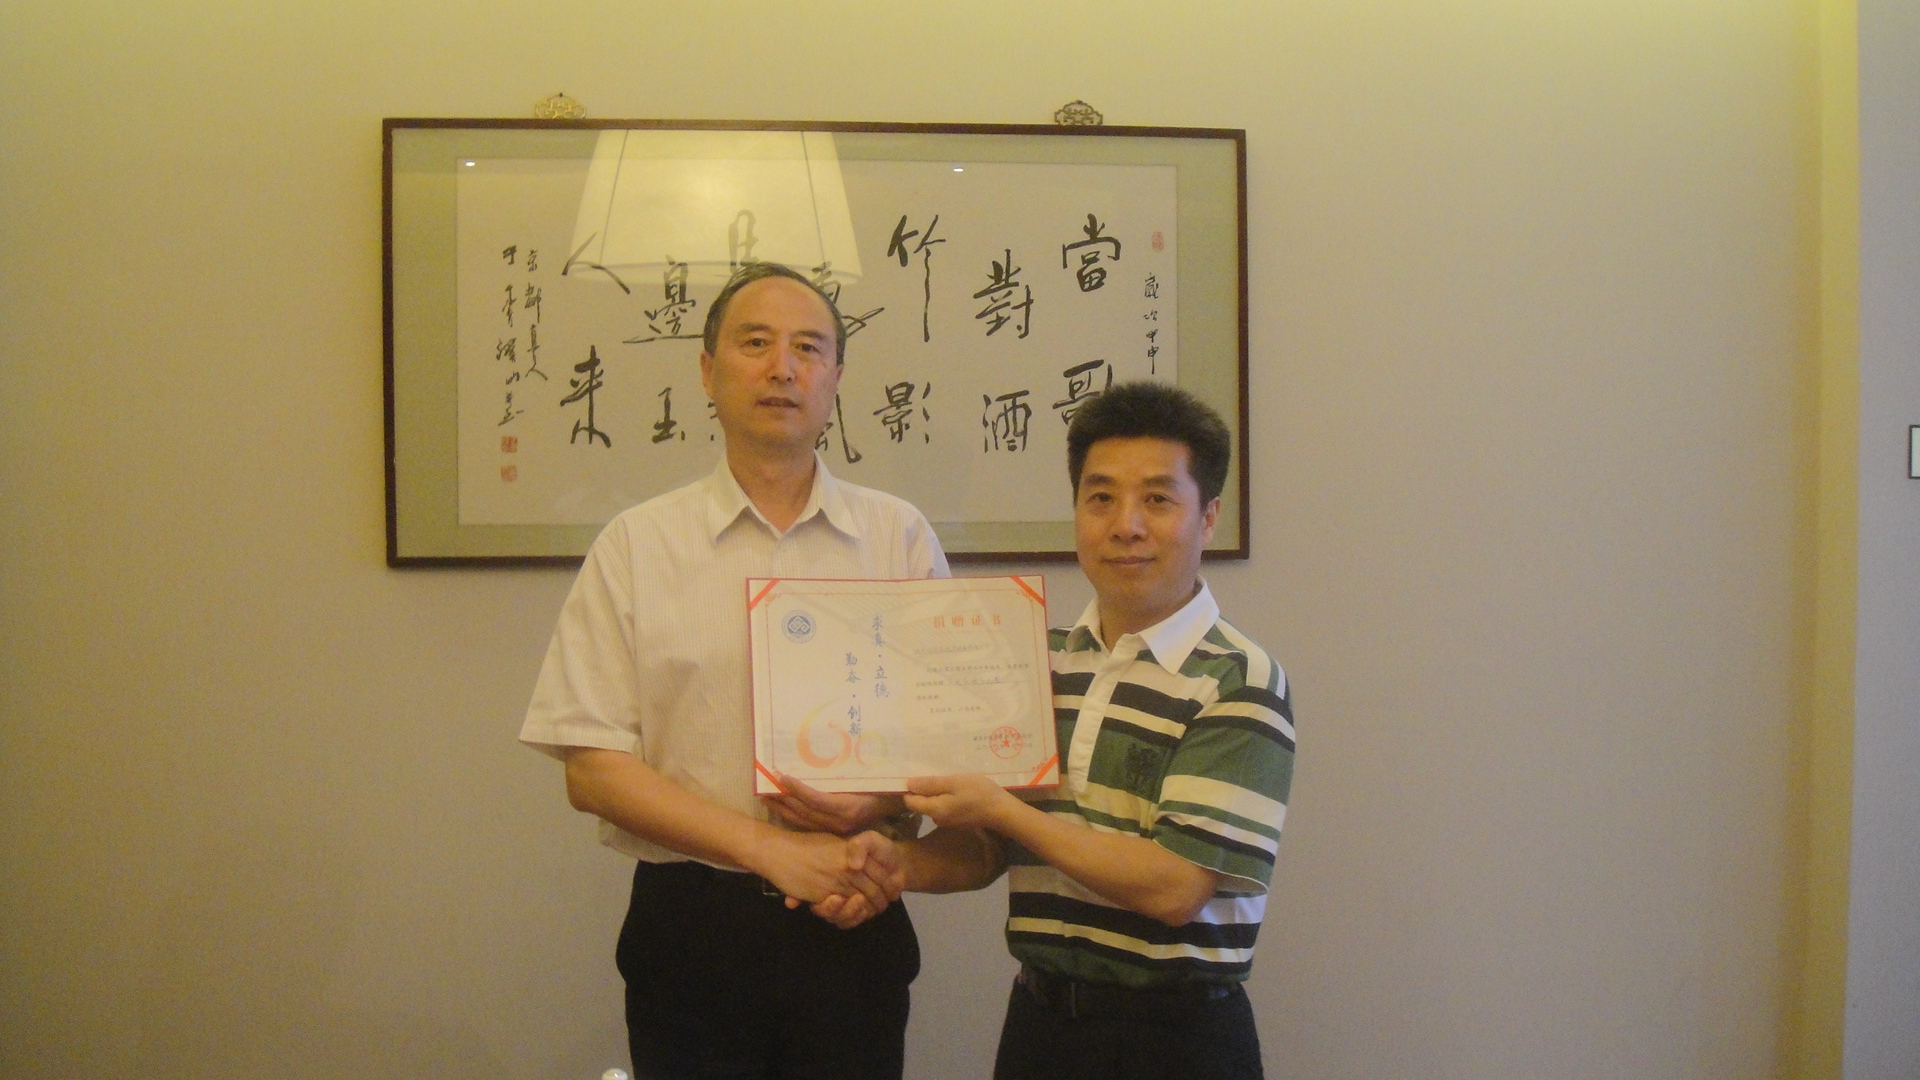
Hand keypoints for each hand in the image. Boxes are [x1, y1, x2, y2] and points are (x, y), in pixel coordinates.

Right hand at [753, 829, 901, 916]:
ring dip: (869, 909)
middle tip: (885, 905)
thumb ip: (848, 850)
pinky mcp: (824, 895)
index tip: (894, 889)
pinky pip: (843, 909)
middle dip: (882, 900)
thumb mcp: (831, 843)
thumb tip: (862, 860)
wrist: (779, 851)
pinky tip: (852, 912)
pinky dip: (850, 913)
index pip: (881, 870)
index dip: (890, 882)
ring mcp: (836, 881)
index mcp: (852, 851)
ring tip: (872, 910)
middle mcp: (848, 866)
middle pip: (876, 888)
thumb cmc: (804, 844)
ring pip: (862, 901)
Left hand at [763, 773, 903, 835]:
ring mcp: (836, 829)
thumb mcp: (866, 777)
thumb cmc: (882, 786)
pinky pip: (808, 825)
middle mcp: (839, 822)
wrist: (895, 804)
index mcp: (848, 807)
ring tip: (766, 796)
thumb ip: (843, 776)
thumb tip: (818, 762)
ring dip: (783, 808)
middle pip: (804, 811)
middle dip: (783, 798)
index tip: (782, 776)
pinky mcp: (833, 831)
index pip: (816, 799)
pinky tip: (781, 807)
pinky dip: (792, 816)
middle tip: (765, 784)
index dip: (797, 788)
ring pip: (802, 821)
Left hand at [903, 774, 1015, 830]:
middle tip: (929, 770)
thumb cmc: (978, 793)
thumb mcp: (954, 783)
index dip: (908, 788)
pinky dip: (946, 796)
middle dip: (923, 788)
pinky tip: (955, 786)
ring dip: (936, 791)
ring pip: (934, 803)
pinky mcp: (957, 819)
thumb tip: (908, 784)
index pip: (910, 801)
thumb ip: (930, 784)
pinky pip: (944, 806)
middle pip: (921, 803)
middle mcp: (937, 818)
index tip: (913, 773)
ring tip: (943, 775)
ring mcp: (948, 821)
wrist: (1002, 811)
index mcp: (934, 810)